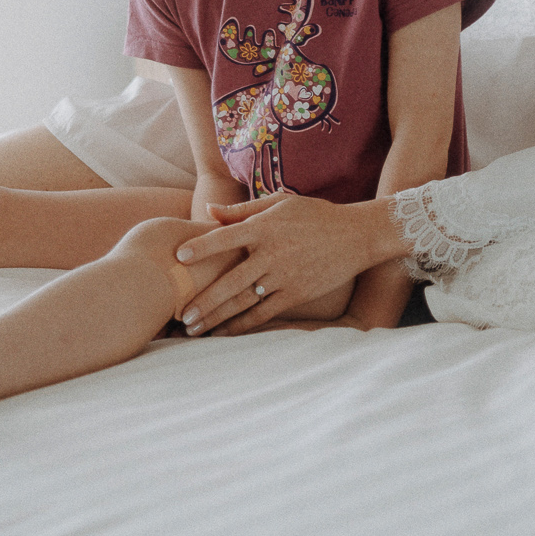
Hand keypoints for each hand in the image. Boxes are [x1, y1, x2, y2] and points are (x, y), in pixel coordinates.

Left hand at [175, 192, 382, 334]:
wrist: (356, 236)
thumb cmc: (314, 215)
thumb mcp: (280, 203)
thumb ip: (242, 210)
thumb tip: (209, 212)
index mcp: (266, 227)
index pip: (226, 237)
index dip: (201, 247)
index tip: (178, 257)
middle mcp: (273, 253)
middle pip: (231, 281)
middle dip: (204, 300)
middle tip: (181, 316)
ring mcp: (285, 277)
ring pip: (244, 301)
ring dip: (217, 317)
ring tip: (194, 329)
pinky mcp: (296, 294)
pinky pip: (264, 313)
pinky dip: (242, 325)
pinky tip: (224, 333)